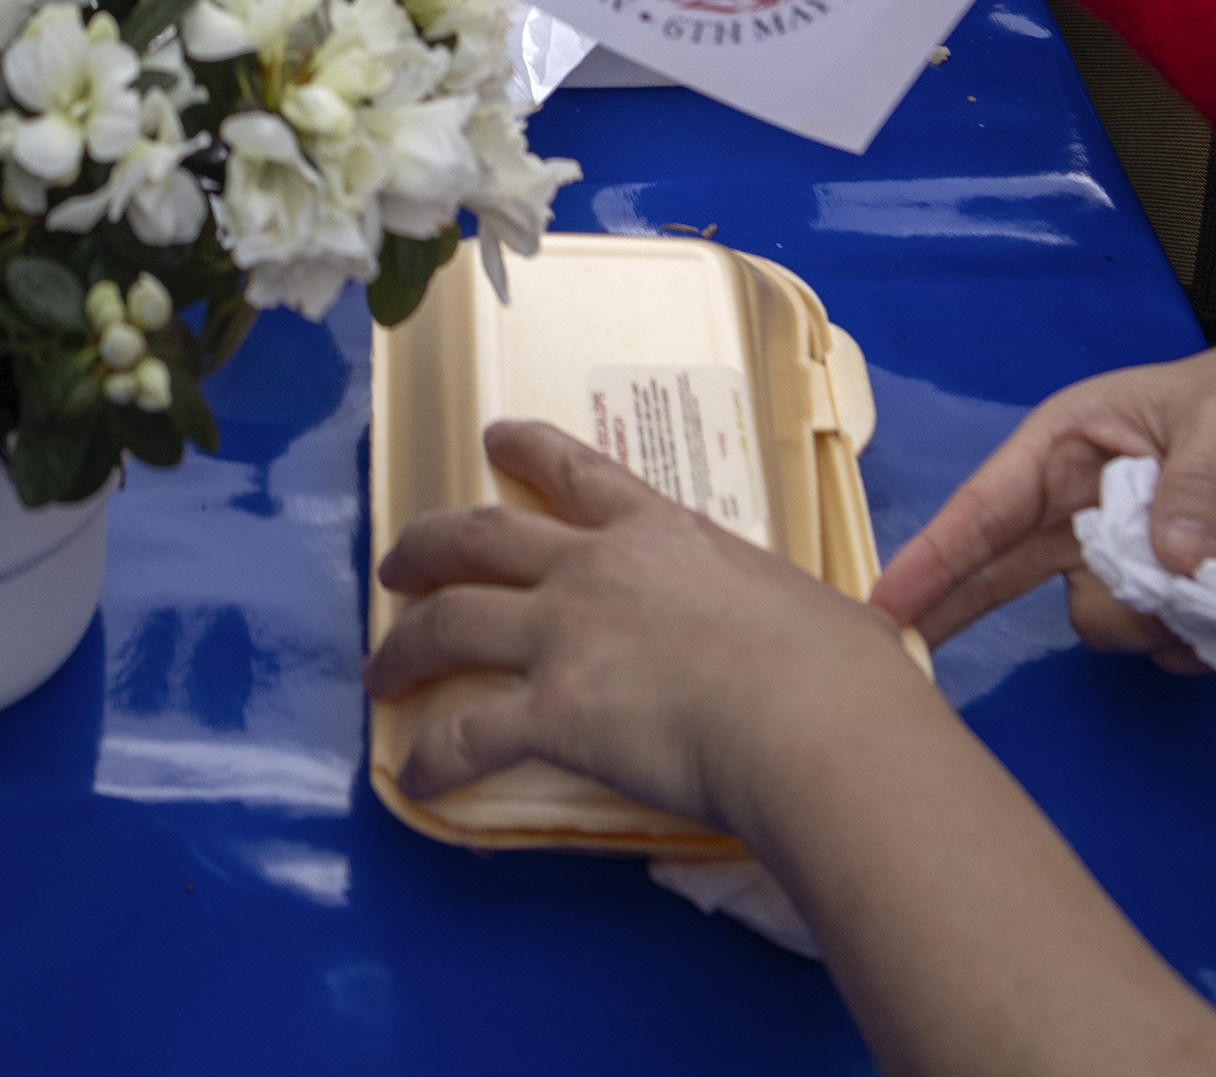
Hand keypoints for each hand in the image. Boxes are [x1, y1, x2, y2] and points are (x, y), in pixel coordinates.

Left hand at [368, 419, 938, 835]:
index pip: (578, 470)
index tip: (492, 436)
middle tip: (394, 561)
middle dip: (427, 544)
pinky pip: (467, 735)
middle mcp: (597, 570)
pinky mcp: (553, 711)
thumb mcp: (811, 612)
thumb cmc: (838, 670)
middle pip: (482, 537)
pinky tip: (414, 778)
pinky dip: (433, 757)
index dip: (526, 448)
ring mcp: (567, 635)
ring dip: (403, 646)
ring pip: (451, 622)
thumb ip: (788, 622)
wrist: (814, 721)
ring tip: (378, 669)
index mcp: (664, 534)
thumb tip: (832, 652)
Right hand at [874, 334, 1215, 653]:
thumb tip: (1169, 564)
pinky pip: (1157, 646)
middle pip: (1009, 575)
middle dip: (978, 609)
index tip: (882, 605)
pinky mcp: (1172, 599)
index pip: (987, 505)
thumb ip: (1196, 488)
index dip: (933, 557)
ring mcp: (1124, 556)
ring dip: (1145, 621)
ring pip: (1095, 619)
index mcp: (1071, 444)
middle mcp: (1082, 505)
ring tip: (1209, 587)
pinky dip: (1190, 645)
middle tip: (918, 654)